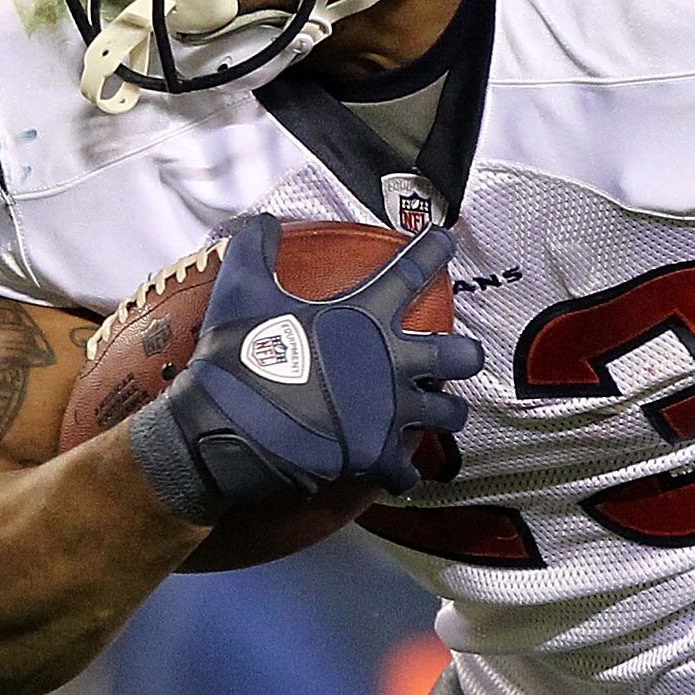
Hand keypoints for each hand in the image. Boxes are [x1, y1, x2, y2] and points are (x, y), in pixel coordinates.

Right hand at [129, 214, 483, 524]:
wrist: (228, 427)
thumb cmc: (240, 357)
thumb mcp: (242, 291)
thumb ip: (257, 251)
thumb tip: (263, 221)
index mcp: (366, 316)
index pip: (412, 270)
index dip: (433, 249)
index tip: (445, 240)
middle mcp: (393, 363)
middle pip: (462, 356)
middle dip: (466, 355)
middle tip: (458, 355)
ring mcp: (390, 412)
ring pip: (450, 414)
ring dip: (445, 413)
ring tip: (437, 413)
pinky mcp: (377, 455)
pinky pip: (407, 470)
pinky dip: (402, 473)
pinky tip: (397, 472)